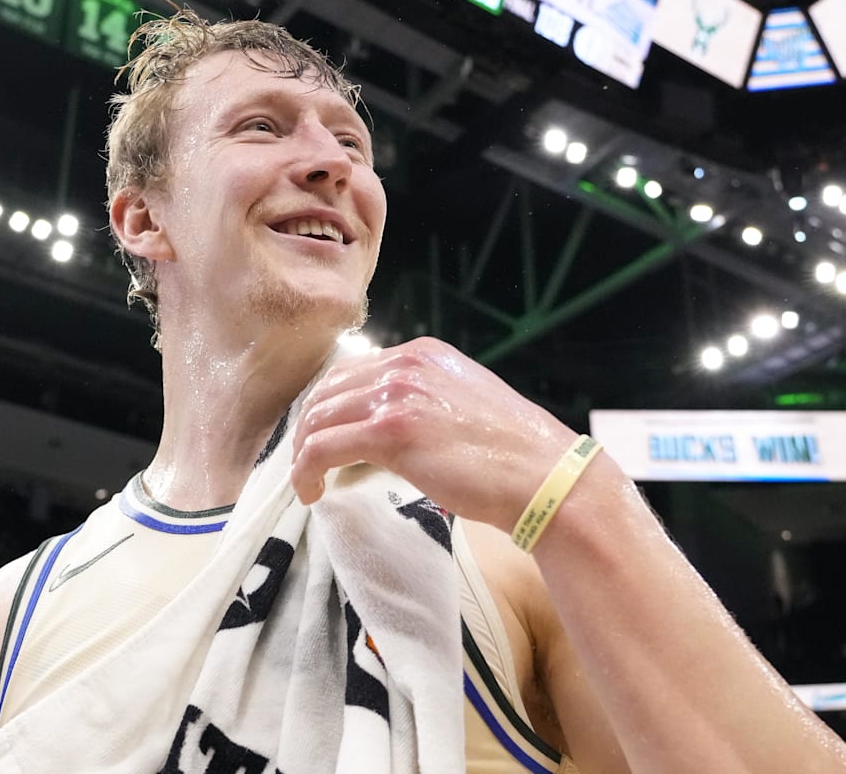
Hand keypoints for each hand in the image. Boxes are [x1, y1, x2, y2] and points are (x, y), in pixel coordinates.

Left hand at [290, 337, 581, 533]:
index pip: (350, 372)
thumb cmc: (510, 455)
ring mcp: (396, 395)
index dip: (327, 407)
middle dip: (307, 429)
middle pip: (326, 391)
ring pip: (318, 418)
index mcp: (421, 355)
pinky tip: (312, 491)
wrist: (542, 476)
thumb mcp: (461, 405)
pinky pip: (323, 448)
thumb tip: (384, 428)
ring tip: (307, 482)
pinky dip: (306, 470)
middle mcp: (404, 365)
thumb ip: (422, 402)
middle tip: (307, 464)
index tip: (322, 437)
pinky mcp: (391, 432)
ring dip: (303, 454)